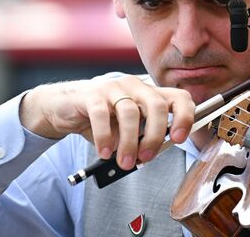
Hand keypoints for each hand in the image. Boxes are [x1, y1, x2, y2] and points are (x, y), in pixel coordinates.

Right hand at [19, 75, 193, 169]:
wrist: (64, 108)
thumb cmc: (101, 120)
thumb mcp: (128, 129)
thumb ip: (143, 137)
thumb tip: (151, 153)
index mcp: (149, 94)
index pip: (178, 98)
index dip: (184, 116)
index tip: (179, 138)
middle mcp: (135, 86)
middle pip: (156, 105)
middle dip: (155, 136)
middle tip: (146, 157)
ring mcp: (113, 87)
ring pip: (130, 112)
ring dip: (129, 142)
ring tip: (124, 162)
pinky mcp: (91, 94)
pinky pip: (102, 114)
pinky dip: (105, 137)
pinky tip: (104, 152)